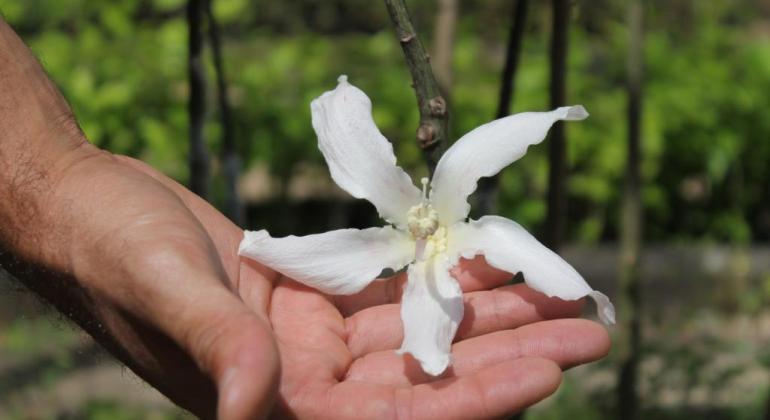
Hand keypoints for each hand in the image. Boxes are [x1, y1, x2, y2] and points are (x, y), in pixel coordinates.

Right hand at [110, 155, 609, 418]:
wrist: (89, 206)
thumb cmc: (106, 247)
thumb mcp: (160, 286)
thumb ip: (216, 345)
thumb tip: (257, 406)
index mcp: (268, 404)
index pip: (388, 417)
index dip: (469, 398)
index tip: (544, 369)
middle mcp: (301, 386)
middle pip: (426, 381)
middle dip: (509, 357)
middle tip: (589, 330)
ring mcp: (312, 344)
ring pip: (421, 337)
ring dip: (491, 315)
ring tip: (560, 295)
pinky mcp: (314, 303)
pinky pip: (393, 297)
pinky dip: (444, 282)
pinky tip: (493, 265)